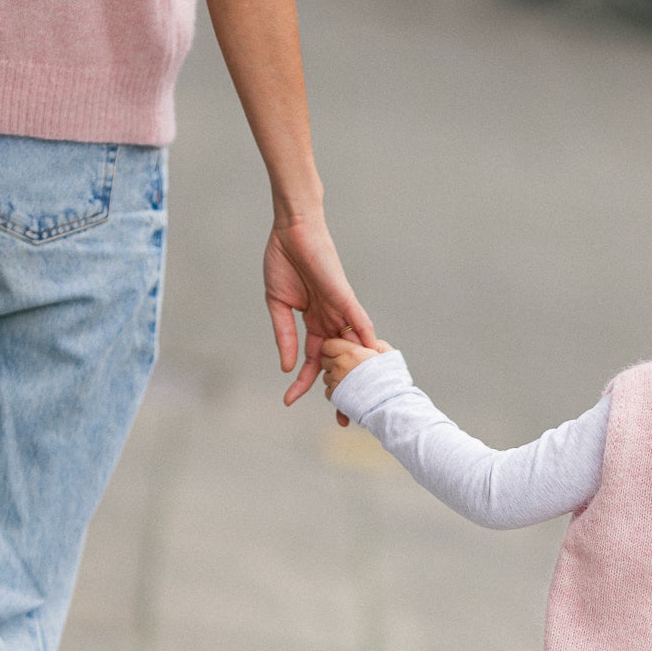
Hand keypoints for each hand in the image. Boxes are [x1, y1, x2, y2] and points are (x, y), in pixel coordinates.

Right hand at [264, 211, 376, 409]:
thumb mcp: (278, 306)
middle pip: (339, 364)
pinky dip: (366, 341)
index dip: (303, 383)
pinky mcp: (345, 297)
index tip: (290, 402)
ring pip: (353, 350)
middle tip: (343, 420)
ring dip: (357, 376)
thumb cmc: (284, 262)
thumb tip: (287, 367)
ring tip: (359, 402)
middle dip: (340, 392)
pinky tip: (373, 361)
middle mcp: (331, 322)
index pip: (312, 362)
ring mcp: (340, 311)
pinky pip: (359, 322)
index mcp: (314, 324)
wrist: (291, 230)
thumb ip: (284, 336)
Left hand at [323, 336, 390, 409]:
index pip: (329, 345)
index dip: (335, 348)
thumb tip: (359, 338)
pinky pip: (328, 391)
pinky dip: (337, 392)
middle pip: (325, 360)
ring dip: (336, 378)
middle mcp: (340, 366)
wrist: (390, 403)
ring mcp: (336, 381)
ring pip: (327, 376)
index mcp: (351, 353)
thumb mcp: (385, 352)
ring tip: (353, 381)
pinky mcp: (335, 396)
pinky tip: (351, 391)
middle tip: (350, 367)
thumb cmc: (391, 380)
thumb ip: (370, 341)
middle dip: (334, 362)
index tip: (345, 353)